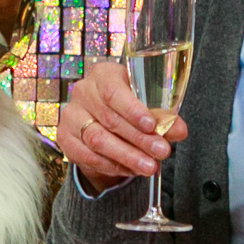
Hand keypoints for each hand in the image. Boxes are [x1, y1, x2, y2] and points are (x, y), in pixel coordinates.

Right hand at [55, 60, 173, 189]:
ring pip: (98, 140)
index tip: (152, 125)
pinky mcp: (65, 138)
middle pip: (109, 119)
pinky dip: (112, 166)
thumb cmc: (129, 107)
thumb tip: (179, 130)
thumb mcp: (148, 107)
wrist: (102, 121)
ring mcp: (71, 115)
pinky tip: (132, 169)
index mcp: (103, 74)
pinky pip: (88, 156)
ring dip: (127, 156)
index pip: (113, 91)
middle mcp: (83, 91)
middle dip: (138, 139)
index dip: (132, 110)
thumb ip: (163, 117)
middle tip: (161, 152)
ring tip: (150, 166)